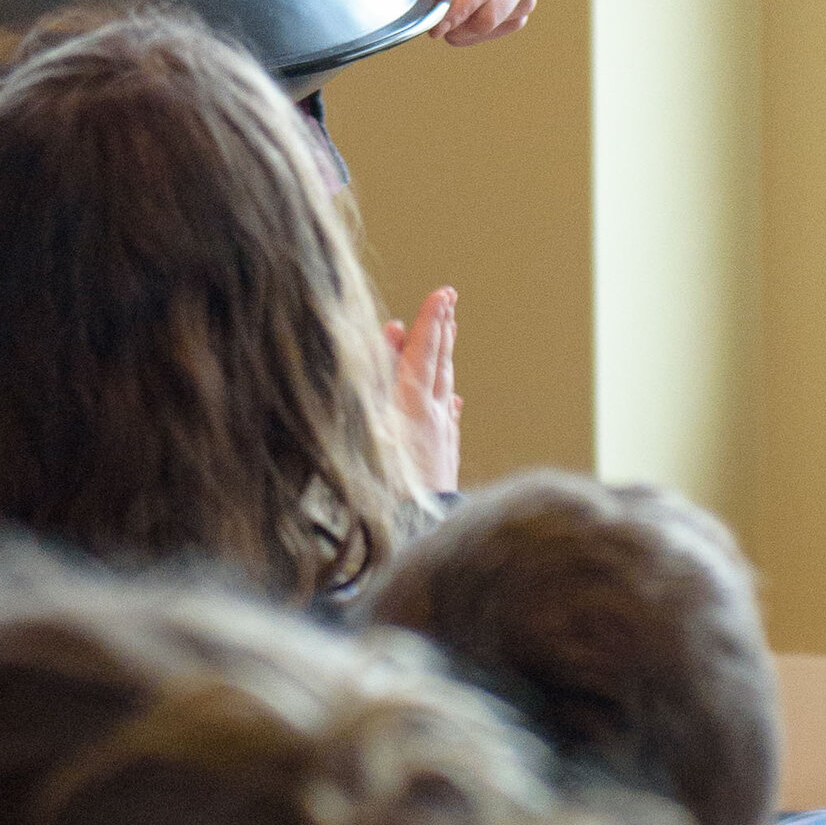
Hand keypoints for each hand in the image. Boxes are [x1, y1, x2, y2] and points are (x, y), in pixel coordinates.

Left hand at [378, 0, 540, 46]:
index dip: (460, 7)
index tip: (436, 24)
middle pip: (495, 10)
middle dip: (458, 20)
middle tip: (426, 14)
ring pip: (497, 24)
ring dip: (464, 26)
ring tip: (439, 2)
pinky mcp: (519, 0)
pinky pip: (499, 28)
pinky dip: (473, 30)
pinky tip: (454, 13)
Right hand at [385, 285, 460, 493]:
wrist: (413, 531)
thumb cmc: (383, 480)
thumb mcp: (372, 420)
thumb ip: (380, 374)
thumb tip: (393, 331)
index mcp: (413, 404)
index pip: (423, 352)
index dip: (431, 321)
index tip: (443, 293)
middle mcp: (434, 416)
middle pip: (439, 365)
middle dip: (442, 332)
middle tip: (449, 303)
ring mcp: (442, 438)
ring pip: (445, 390)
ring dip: (444, 359)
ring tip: (449, 335)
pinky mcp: (444, 460)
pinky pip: (449, 421)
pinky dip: (448, 403)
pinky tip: (453, 402)